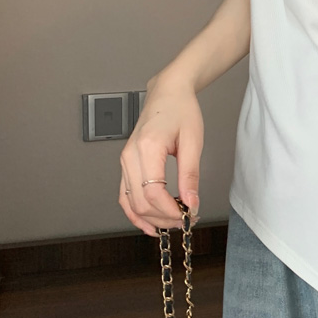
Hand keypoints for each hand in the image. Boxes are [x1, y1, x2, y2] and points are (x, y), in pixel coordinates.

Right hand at [118, 75, 202, 235]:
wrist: (168, 93)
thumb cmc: (181, 110)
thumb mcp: (193, 141)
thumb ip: (191, 174)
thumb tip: (191, 202)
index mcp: (147, 147)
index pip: (153, 192)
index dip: (170, 210)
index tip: (189, 214)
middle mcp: (130, 155)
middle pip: (140, 201)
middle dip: (163, 217)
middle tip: (185, 220)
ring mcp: (125, 160)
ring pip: (130, 202)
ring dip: (150, 218)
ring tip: (171, 224)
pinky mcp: (126, 164)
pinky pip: (125, 195)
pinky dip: (135, 212)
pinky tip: (149, 223)